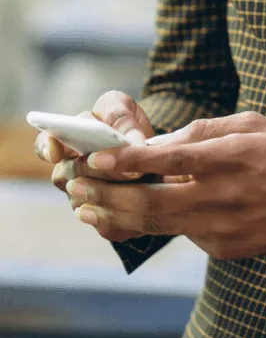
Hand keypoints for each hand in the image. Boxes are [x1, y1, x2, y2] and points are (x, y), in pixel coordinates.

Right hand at [34, 91, 158, 241]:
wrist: (148, 157)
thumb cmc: (127, 126)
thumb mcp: (126, 113)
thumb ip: (124, 122)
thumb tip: (133, 143)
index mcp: (67, 140)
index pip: (46, 144)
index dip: (47, 148)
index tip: (56, 153)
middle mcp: (69, 171)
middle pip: (71, 174)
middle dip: (98, 170)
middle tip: (128, 168)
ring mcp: (81, 197)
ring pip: (85, 201)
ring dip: (110, 193)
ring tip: (136, 182)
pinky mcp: (100, 220)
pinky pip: (105, 224)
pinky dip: (123, 214)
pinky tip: (139, 206)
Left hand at [67, 111, 265, 259]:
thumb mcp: (249, 123)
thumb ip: (202, 131)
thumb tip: (157, 142)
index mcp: (230, 157)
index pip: (170, 159)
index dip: (130, 160)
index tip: (97, 158)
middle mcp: (223, 196)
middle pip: (153, 202)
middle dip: (107, 196)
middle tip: (76, 188)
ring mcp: (222, 227)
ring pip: (157, 224)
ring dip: (117, 215)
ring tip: (86, 207)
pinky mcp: (223, 247)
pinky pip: (180, 232)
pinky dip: (152, 223)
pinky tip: (128, 214)